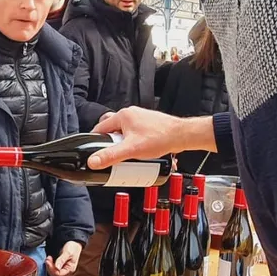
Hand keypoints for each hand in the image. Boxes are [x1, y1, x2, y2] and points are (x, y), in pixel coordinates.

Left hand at [45, 241, 82, 275]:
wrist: (74, 244)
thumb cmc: (73, 248)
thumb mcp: (68, 252)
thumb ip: (62, 260)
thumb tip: (57, 267)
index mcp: (70, 269)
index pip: (59, 274)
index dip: (52, 269)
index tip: (48, 261)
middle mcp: (66, 271)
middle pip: (55, 275)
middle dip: (49, 268)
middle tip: (47, 259)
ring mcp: (63, 269)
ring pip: (53, 273)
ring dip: (49, 266)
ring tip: (48, 258)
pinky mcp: (60, 267)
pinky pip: (53, 270)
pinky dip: (50, 265)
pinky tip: (50, 260)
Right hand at [89, 109, 215, 168]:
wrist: (183, 136)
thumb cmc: (161, 138)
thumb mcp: (131, 150)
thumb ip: (111, 156)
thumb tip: (94, 161)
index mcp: (123, 115)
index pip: (100, 127)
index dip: (95, 141)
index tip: (95, 151)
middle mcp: (131, 114)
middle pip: (113, 132)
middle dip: (113, 145)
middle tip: (116, 156)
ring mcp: (140, 119)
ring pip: (125, 134)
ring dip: (125, 145)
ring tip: (129, 156)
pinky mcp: (148, 125)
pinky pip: (135, 135)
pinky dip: (135, 144)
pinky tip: (140, 153)